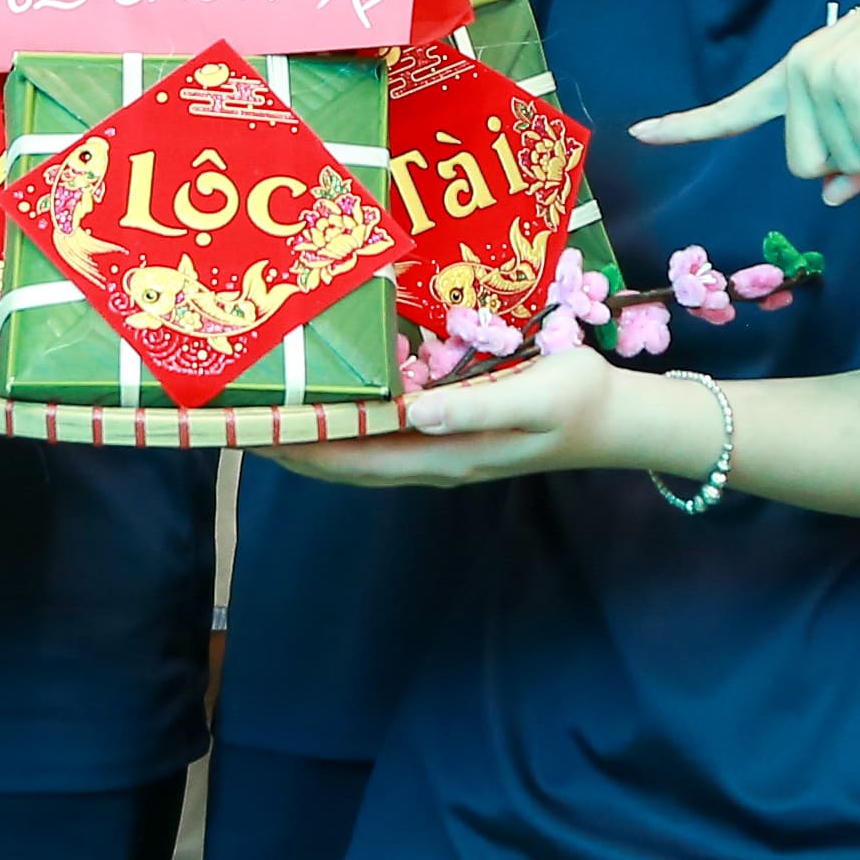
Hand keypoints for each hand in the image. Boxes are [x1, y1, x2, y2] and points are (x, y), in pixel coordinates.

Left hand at [277, 339, 681, 489]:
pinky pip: (387, 437)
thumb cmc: (577, 399)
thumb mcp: (532, 397)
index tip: (255, 429)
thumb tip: (415, 415)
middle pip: (347, 461)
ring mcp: (443, 451)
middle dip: (294, 444)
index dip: (303, 446)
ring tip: (275, 413)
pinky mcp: (454, 434)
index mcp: (444, 454)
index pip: (355, 457)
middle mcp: (434, 459)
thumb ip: (473, 407)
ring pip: (363, 453)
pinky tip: (341, 401)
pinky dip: (353, 424)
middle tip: (241, 419)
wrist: (619, 419)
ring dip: (318, 437)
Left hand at [626, 0, 859, 201]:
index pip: (734, 109)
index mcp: (795, 76)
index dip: (688, 126)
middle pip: (804, 167)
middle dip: (855, 157)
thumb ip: (854, 158)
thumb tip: (830, 196)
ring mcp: (815, 74)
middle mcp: (796, 71)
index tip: (639, 133)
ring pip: (841, 162)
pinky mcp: (845, 80)